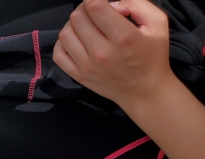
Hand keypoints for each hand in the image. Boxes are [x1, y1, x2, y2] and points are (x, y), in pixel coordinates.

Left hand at [53, 0, 172, 108]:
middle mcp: (102, 52)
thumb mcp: (157, 23)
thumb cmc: (152, 55)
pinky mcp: (78, 76)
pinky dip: (62, 42)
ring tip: (86, 25)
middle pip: (77, 17)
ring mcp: (87, 66)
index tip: (98, 1)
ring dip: (73, 24)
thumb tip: (111, 3)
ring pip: (65, 33)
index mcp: (123, 37)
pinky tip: (76, 40)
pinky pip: (58, 53)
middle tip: (95, 11)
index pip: (95, 7)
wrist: (144, 91)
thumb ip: (137, 4)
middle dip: (85, 8)